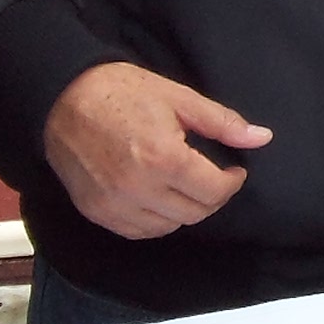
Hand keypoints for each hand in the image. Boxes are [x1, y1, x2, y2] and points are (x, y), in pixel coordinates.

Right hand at [42, 63, 270, 240]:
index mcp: (164, 159)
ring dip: (185, 210)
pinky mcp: (96, 212)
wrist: (62, 98)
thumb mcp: (178, 97)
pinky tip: (160, 198)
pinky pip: (138, 231)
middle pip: (195, 213)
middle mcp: (138, 189)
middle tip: (213, 177)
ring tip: (186, 185)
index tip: (234, 170)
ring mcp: (114, 205)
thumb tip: (262, 137)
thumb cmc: (121, 92)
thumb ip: (222, 122)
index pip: (214, 191)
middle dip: (212, 197)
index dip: (232, 182)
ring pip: (169, 226)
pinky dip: (156, 220)